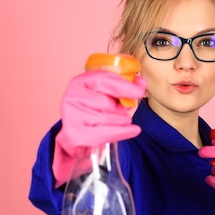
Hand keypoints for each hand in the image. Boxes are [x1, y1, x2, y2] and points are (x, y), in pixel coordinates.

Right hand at [52, 70, 146, 185]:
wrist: (77, 130)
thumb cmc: (94, 108)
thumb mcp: (106, 92)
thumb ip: (124, 85)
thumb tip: (141, 83)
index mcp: (81, 82)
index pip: (103, 81)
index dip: (125, 86)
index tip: (140, 91)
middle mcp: (74, 97)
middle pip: (107, 103)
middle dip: (122, 108)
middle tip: (125, 109)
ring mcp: (74, 116)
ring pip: (109, 119)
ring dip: (122, 120)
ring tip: (121, 119)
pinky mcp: (77, 134)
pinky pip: (107, 133)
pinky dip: (124, 132)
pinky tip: (134, 130)